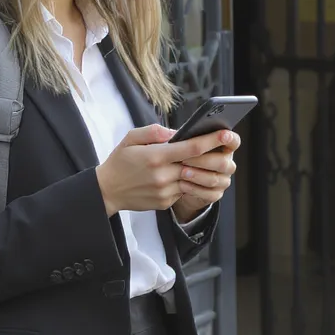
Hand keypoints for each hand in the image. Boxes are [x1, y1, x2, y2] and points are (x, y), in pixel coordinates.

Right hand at [95, 124, 228, 216]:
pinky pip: (183, 190)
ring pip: (193, 179)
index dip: (212, 140)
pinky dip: (186, 182)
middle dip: (214, 157)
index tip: (227, 134)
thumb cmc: (120, 161)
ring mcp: (165, 191)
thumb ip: (154, 132)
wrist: (107, 191)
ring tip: (205, 162)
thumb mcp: (131, 138)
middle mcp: (162, 175)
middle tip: (226, 149)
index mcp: (155, 156)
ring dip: (201, 171)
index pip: (191, 148)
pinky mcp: (165, 202)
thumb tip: (176, 132)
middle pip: (198, 165)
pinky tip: (182, 175)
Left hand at [172, 129, 240, 222]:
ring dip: (197, 175)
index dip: (230, 138)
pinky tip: (182, 185)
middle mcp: (226, 163)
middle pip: (223, 162)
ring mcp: (223, 180)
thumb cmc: (176, 157)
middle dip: (203, 160)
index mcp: (221, 146)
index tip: (223, 135)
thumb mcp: (174, 144)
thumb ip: (172, 136)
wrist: (175, 183)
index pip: (233, 141)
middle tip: (184, 159)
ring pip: (215, 179)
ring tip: (181, 172)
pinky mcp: (216, 194)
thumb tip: (173, 135)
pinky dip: (195, 189)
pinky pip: (210, 194)